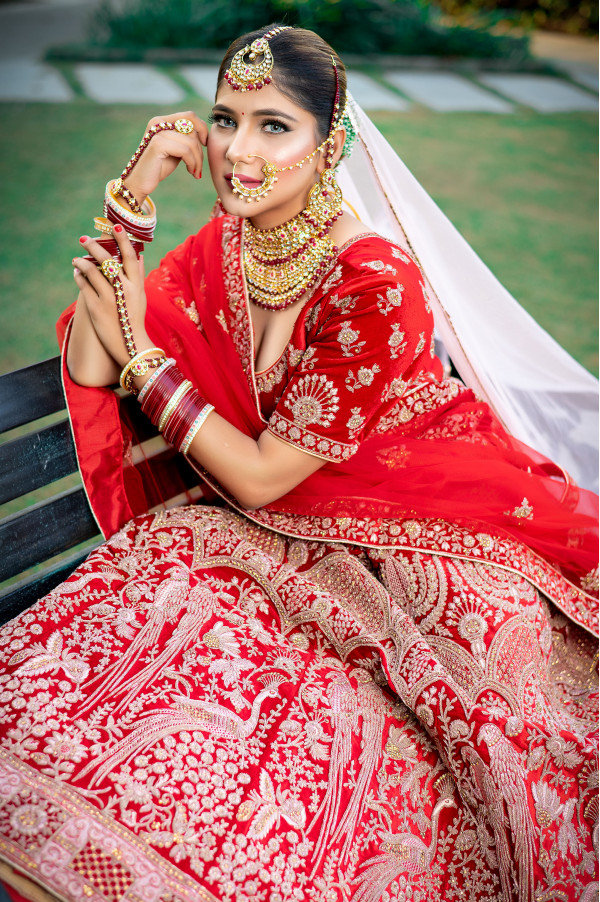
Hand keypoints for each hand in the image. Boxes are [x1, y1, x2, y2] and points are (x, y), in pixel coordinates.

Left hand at [72, 226, 151, 369]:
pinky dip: (78, 276)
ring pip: (91, 271)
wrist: (131, 346)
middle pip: (107, 260)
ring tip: (76, 259)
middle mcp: (123, 289)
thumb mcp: (141, 297)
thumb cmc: (135, 320)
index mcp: (136, 285)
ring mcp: (109, 298)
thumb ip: (138, 276)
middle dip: (94, 246)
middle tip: (84, 238)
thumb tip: (140, 256)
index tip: (115, 225)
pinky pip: (83, 286)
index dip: (122, 239)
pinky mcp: (96, 308)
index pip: (130, 256)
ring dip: (81, 261)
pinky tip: (76, 273)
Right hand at [122, 111, 207, 202]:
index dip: (202, 128)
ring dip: (198, 160)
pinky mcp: (157, 144)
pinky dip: (192, 162)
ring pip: (191, 141)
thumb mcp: (176, 149)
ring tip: (195, 172)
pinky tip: (190, 172)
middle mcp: (158, 122)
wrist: (141, 182)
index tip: (204, 144)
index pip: (189, 116)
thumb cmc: (160, 166)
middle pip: (192, 127)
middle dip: (200, 149)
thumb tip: (204, 133)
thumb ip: (186, 138)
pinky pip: (185, 150)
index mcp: (162, 121)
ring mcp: (157, 132)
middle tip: (198, 167)